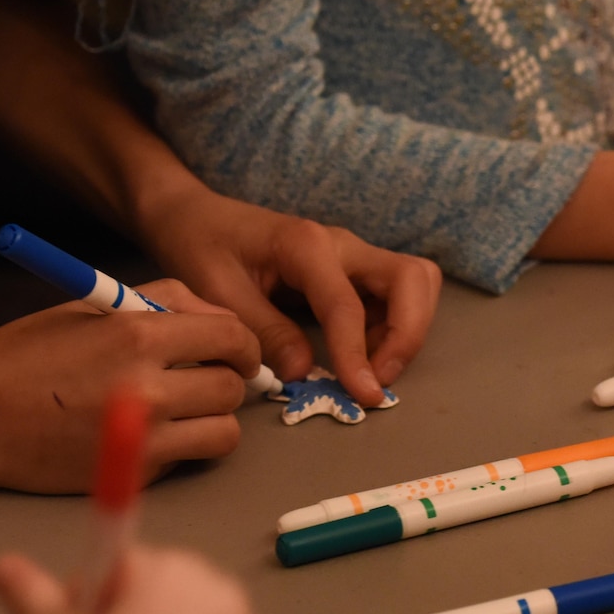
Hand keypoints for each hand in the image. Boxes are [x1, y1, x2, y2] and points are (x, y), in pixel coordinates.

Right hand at [0, 280, 261, 492]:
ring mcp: (142, 438)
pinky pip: (188, 459)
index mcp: (140, 335)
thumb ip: (164, 303)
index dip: (242, 345)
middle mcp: (148, 387)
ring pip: (224, 433)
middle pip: (233, 388)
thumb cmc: (28, 353)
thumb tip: (219, 318)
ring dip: (213, 419)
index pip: (232, 337)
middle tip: (204, 380)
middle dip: (227, 381)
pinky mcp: (132, 475)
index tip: (236, 351)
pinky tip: (148, 434)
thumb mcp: (95, 306)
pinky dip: (181, 448)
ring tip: (185, 410)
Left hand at [134, 184, 441, 405]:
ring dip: (406, 331)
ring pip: (416, 284)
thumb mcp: (218, 293)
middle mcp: (343, 244)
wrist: (197, 218)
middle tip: (379, 379)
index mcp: (306, 245)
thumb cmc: (203, 249)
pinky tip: (360, 355)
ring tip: (369, 370)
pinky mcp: (355, 269)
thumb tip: (304, 373)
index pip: (348, 305)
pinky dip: (394, 329)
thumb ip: (263, 331)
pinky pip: (397, 296)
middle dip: (409, 333)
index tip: (364, 395)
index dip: (358, 354)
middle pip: (414, 278)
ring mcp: (354, 255)